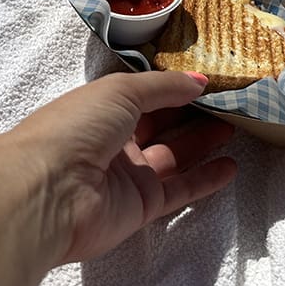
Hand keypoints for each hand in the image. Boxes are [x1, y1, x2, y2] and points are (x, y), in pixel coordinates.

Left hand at [12, 71, 237, 268]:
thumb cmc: (77, 126)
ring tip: (235, 127)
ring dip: (203, 143)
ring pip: (173, 156)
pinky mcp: (141, 206)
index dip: (173, 87)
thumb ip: (164, 86)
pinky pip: (179, 190)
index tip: (207, 79)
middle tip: (228, 102)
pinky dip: (205, 180)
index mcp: (101, 108)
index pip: (144, 95)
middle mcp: (114, 141)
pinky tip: (230, 167)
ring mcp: (128, 175)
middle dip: (192, 113)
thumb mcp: (121, 90)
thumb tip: (199, 81)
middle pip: (160, 125)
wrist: (49, 191)